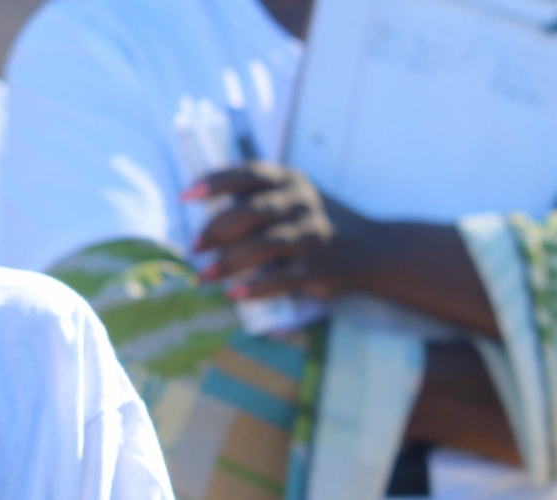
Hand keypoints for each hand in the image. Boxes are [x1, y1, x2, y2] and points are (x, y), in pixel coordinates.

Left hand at [184, 162, 374, 299]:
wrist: (371, 247)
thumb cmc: (312, 221)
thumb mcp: (291, 197)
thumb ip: (254, 198)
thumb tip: (200, 211)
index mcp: (288, 181)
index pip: (248, 173)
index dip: (215, 182)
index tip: (186, 195)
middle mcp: (300, 203)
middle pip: (251, 212)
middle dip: (216, 230)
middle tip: (195, 247)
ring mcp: (310, 235)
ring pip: (263, 246)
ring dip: (228, 263)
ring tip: (204, 276)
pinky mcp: (317, 267)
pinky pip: (282, 278)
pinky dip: (255, 287)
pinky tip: (233, 293)